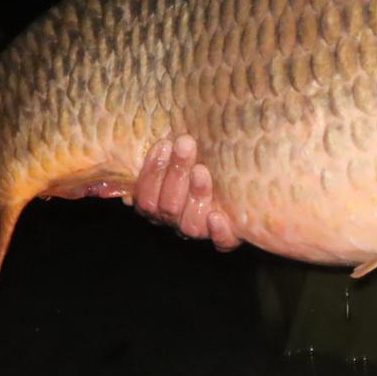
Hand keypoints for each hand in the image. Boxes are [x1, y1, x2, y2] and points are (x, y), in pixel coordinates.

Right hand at [126, 135, 240, 250]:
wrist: (236, 184)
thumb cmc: (200, 160)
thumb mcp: (178, 153)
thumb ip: (163, 150)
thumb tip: (139, 133)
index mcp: (157, 204)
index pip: (146, 196)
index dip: (152, 172)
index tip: (164, 144)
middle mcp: (174, 220)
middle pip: (167, 207)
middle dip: (175, 173)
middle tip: (186, 144)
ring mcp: (199, 229)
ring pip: (190, 223)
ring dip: (194, 194)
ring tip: (201, 170)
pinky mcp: (226, 237)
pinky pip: (221, 243)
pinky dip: (218, 232)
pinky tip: (217, 216)